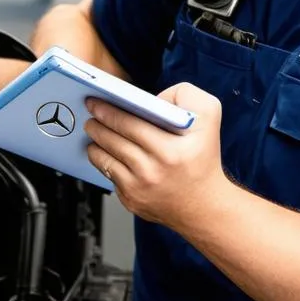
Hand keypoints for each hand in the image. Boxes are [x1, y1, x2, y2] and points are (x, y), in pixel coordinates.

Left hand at [83, 82, 230, 231]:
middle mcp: (153, 170)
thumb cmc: (203, 159)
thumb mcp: (209, 117)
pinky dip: (102, 161)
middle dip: (96, 125)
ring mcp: (139, 188)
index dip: (108, 111)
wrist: (205, 206)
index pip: (130, 124)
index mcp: (171, 150)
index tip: (95, 103)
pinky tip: (102, 151)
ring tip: (93, 130)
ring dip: (95, 142)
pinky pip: (108, 175)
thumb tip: (154, 97)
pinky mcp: (130, 200)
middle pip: (113, 140)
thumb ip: (185, 95)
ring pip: (104, 159)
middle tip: (90, 114)